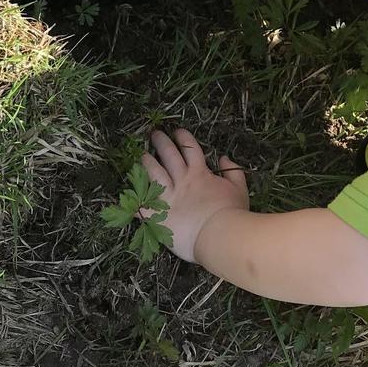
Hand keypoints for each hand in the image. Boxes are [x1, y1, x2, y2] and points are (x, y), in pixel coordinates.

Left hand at [140, 128, 248, 262]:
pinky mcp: (158, 214)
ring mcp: (168, 196)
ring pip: (153, 173)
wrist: (218, 234)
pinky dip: (134, 199)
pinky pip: (142, 204)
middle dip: (161, 142)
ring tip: (142, 156)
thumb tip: (224, 157)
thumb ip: (233, 172)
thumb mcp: (239, 189)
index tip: (178, 132)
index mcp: (199, 174)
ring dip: (147, 163)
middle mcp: (181, 181)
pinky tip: (127, 195)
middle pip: (169, 156)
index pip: (190, 150)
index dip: (183, 139)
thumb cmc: (231, 213)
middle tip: (155, 134)